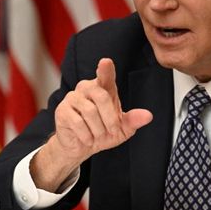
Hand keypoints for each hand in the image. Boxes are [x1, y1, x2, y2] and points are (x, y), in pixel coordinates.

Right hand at [31, 58, 152, 190]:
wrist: (81, 147)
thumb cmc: (102, 133)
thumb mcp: (122, 129)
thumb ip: (133, 120)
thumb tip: (148, 116)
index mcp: (103, 88)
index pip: (105, 75)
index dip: (105, 69)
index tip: (106, 62)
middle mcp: (86, 88)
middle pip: (102, 97)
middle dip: (110, 119)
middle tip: (112, 131)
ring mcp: (72, 98)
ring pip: (90, 111)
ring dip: (98, 130)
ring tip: (98, 136)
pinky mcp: (62, 110)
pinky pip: (77, 122)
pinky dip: (86, 135)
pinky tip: (87, 139)